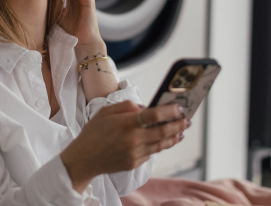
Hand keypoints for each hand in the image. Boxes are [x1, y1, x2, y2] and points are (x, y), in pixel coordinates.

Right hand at [60, 100, 189, 193]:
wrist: (82, 159)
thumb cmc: (93, 132)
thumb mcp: (106, 111)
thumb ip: (127, 106)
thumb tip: (146, 107)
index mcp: (126, 124)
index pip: (155, 116)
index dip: (170, 111)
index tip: (179, 107)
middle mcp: (133, 140)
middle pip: (163, 132)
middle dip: (178, 124)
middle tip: (187, 120)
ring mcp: (134, 154)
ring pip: (161, 145)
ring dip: (173, 137)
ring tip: (181, 131)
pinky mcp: (134, 164)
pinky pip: (150, 153)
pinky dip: (158, 146)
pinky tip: (163, 140)